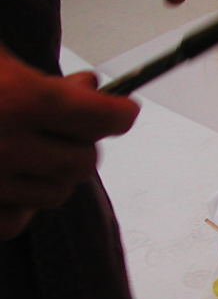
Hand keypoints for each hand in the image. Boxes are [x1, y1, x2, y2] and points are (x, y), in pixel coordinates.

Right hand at [0, 53, 138, 238]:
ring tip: (28, 149)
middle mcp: (4, 146)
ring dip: (54, 173)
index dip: (119, 113)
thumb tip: (92, 89)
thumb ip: (46, 80)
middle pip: (86, 161)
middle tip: (62, 125)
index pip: (102, 119)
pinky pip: (20, 219)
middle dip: (82, 142)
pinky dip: (21, 204)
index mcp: (15, 98)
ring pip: (58, 193)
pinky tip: (8, 178)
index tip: (123, 109)